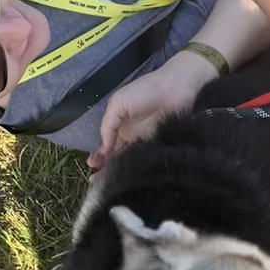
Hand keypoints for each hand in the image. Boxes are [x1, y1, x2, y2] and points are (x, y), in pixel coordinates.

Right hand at [88, 51, 216, 170]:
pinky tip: (132, 177)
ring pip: (133, 163)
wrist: (177, 86)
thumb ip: (108, 126)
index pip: (108, 147)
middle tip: (97, 181)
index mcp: (121, 127)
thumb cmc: (145, 90)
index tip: (92, 166)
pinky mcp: (163, 148)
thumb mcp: (118, 104)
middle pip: (119, 158)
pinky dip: (141, 170)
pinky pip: (149, 161)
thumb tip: (103, 149)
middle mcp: (134, 139)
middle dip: (107, 169)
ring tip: (110, 183)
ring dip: (121, 172)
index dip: (100, 157)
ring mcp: (149, 145)